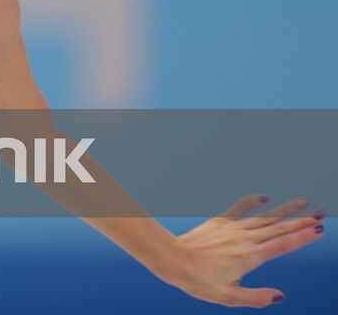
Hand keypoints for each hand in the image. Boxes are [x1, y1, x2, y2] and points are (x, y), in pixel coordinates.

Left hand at [159, 194, 324, 306]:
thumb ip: (256, 298)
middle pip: (279, 228)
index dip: (302, 237)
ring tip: (303, 203)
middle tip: (322, 215)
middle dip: (302, 222)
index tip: (319, 230)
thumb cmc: (198, 280)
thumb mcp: (229, 297)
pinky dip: (252, 202)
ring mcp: (233, 228)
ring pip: (265, 218)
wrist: (171, 259)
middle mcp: (245, 239)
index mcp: (250, 257)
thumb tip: (280, 296)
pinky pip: (239, 209)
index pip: (283, 244)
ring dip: (285, 211)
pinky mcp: (220, 222)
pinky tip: (264, 197)